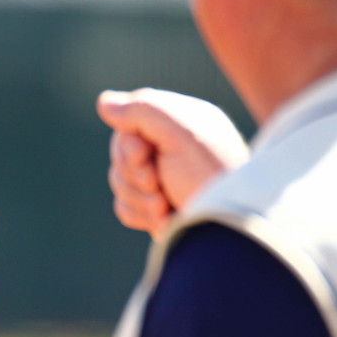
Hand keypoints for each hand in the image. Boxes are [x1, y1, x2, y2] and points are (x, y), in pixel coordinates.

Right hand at [96, 88, 248, 239]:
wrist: (233, 232)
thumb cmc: (214, 178)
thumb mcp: (182, 133)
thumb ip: (141, 111)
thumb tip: (104, 103)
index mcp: (180, 123)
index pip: (128, 124)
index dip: (128, 144)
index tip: (145, 156)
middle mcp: (170, 149)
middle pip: (119, 155)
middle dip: (135, 174)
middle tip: (159, 183)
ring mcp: (163, 181)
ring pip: (119, 182)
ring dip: (139, 197)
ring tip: (165, 205)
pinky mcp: (157, 210)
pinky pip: (123, 207)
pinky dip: (139, 215)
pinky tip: (163, 218)